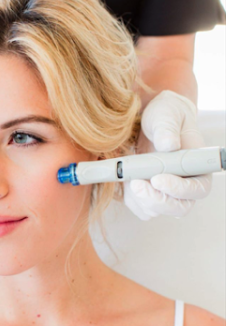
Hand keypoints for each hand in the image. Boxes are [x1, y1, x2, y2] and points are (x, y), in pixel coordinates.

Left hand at [124, 90, 211, 220]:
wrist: (152, 122)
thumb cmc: (165, 116)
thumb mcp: (165, 115)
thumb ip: (166, 128)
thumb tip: (169, 145)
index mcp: (198, 167)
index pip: (197, 189)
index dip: (179, 189)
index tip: (157, 179)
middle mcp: (186, 184)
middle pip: (178, 208)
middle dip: (155, 200)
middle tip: (135, 184)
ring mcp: (167, 192)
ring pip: (156, 210)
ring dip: (140, 199)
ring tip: (128, 176)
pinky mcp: (150, 195)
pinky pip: (141, 208)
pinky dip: (131, 199)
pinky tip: (126, 180)